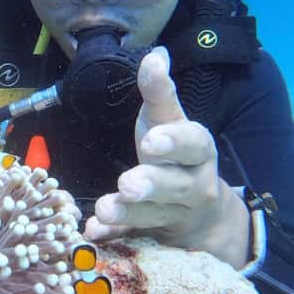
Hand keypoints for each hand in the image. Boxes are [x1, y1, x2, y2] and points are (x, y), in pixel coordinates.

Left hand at [84, 47, 250, 268]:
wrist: (201, 211)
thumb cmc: (177, 155)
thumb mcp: (170, 121)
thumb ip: (159, 94)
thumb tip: (157, 55)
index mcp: (197, 151)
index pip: (193, 144)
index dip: (173, 143)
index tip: (150, 142)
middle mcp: (192, 184)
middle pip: (176, 185)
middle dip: (152, 184)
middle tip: (128, 183)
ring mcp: (175, 214)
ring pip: (154, 215)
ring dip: (128, 211)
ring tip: (105, 208)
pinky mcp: (154, 235)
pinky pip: (133, 238)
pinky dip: (113, 236)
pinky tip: (92, 231)